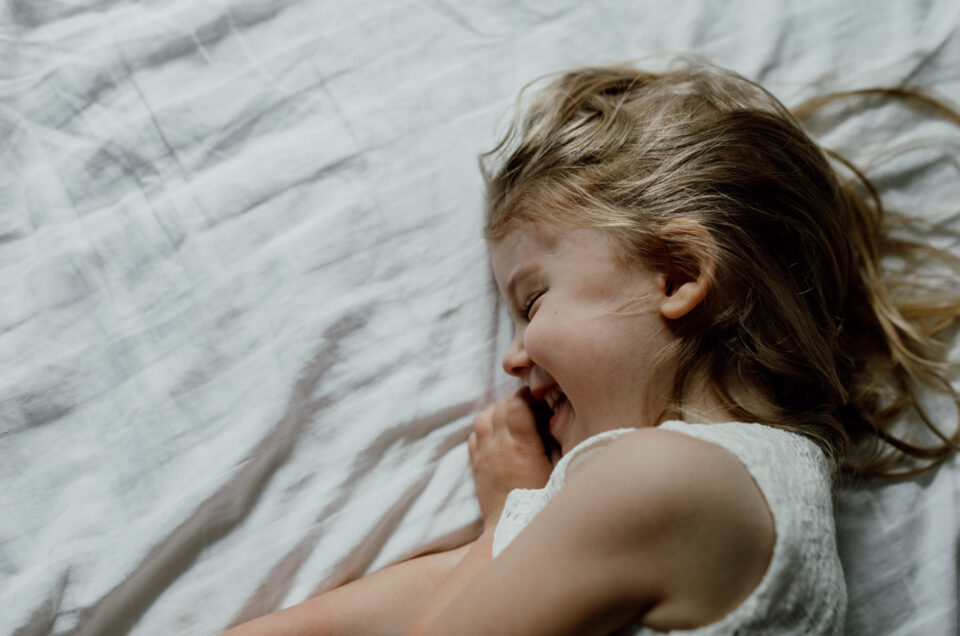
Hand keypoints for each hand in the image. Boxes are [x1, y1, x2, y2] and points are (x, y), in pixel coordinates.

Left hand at [468, 389, 554, 528]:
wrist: (512, 529)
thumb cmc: (542, 501)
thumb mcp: (559, 469)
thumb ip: (557, 441)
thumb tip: (557, 417)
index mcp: (521, 445)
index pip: (516, 404)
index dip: (527, 396)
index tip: (539, 398)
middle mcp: (498, 446)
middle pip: (498, 406)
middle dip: (514, 401)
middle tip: (530, 406)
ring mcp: (484, 455)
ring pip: (482, 418)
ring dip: (497, 412)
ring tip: (513, 419)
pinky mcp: (476, 466)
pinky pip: (474, 436)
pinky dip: (484, 429)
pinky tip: (498, 436)